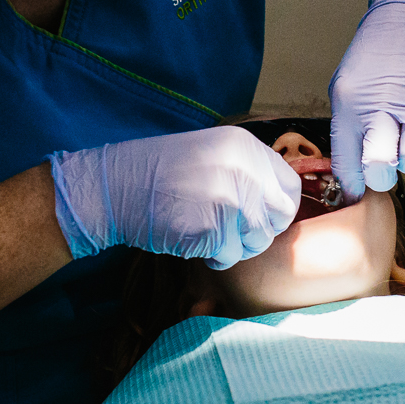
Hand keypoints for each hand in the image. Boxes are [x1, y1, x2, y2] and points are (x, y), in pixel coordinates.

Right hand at [47, 126, 300, 269]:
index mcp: (244, 147)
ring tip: (208, 232)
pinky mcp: (211, 229)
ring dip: (236, 245)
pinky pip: (230, 256)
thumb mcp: (211, 154)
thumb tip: (279, 203)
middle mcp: (242, 170)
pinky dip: (213, 256)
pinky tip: (191, 239)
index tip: (258, 215)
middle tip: (232, 230)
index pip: (289, 186)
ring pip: (257, 240)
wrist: (115, 187)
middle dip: (259, 230)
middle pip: (279, 216)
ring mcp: (228, 199)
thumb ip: (247, 172)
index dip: (276, 207)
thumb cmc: (161, 174)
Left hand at [329, 0, 404, 202]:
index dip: (355, 183)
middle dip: (382, 174)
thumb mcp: (347, 87)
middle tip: (385, 162)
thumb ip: (350, 129)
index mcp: (351, 102)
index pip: (348, 161)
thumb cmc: (377, 56)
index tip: (359, 190)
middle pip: (382, 168)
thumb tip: (355, 176)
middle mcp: (384, 102)